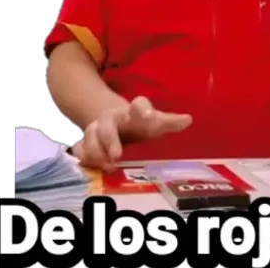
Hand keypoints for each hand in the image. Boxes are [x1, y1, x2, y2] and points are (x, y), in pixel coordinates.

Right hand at [72, 96, 191, 171]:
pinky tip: (90, 167)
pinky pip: (79, 148)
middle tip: (117, 155)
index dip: (144, 108)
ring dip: (96, 151)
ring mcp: (97, 129)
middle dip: (110, 138)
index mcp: (133, 111)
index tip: (150, 116)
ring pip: (90, 136)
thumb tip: (189, 119)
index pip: (139, 103)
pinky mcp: (87, 142)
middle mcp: (113, 117)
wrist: (118, 123)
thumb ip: (170, 122)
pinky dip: (84, 157)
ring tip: (107, 166)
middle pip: (107, 122)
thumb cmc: (140, 124)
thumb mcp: (155, 123)